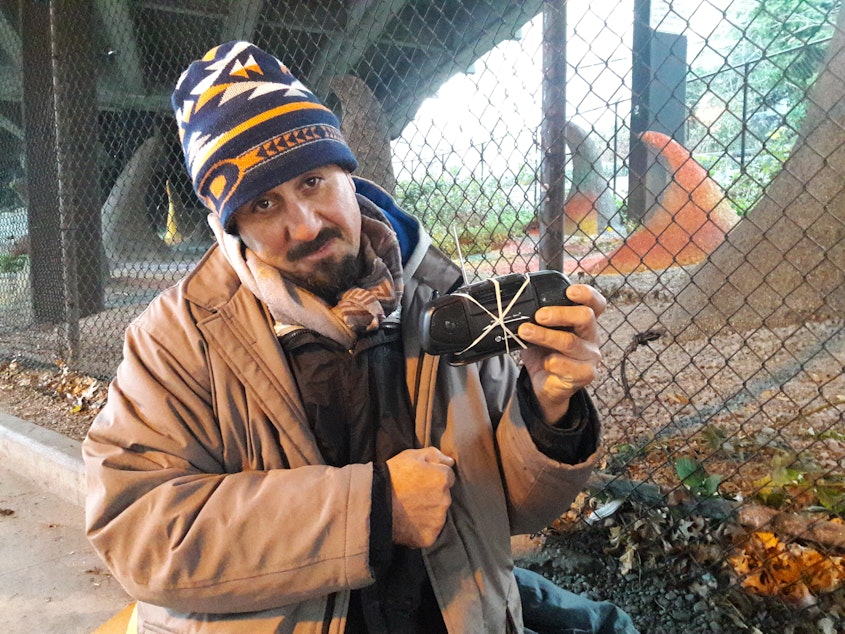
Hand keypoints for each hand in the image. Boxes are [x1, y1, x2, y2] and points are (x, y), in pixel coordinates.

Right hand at [386, 447, 455, 547]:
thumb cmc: (392, 476)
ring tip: (409, 509)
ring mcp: (438, 520)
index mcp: (442, 479)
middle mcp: (445, 500)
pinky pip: (430, 531)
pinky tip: (408, 522)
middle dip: (433, 495)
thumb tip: (450, 461)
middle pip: (444, 497)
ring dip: (429, 512)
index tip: (421, 480)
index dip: (434, 477)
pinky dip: (422, 528)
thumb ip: (435, 455)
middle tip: (413, 494)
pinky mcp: (429, 537)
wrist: (373, 502)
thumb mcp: (411, 456)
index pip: (448, 477)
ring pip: (438, 515)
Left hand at [517, 284, 605, 422]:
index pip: (595, 303)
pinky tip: (545, 362)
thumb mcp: (539, 330)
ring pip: (571, 342)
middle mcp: (591, 336)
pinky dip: (554, 363)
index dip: (586, 294)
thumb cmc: (544, 352)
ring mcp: (590, 356)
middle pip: (585, 317)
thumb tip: (516, 305)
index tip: (569, 291)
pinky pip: (571, 367)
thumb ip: (536, 318)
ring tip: (526, 332)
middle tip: (539, 315)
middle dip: (560, 313)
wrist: (545, 384)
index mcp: (582, 321)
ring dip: (545, 336)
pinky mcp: (585, 374)